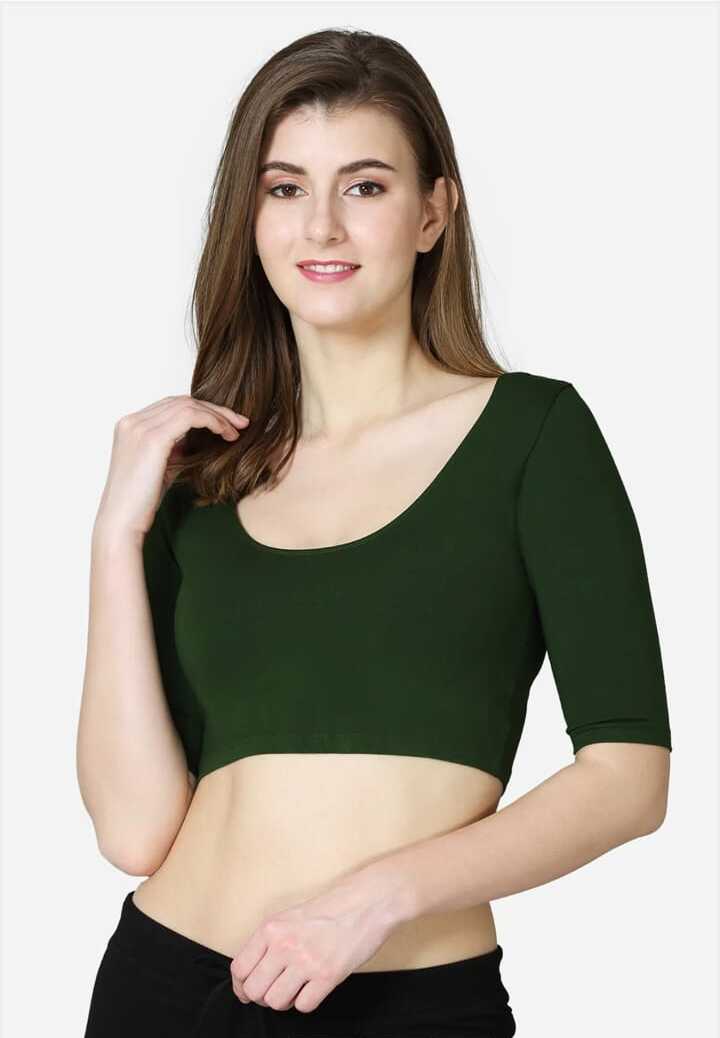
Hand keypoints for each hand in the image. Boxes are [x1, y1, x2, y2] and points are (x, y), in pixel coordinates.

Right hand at [93, 394, 249, 544]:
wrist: (122, 522)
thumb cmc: (141, 502)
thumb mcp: (162, 466)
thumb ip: (177, 448)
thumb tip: (200, 438)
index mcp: (130, 426)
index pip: (171, 405)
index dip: (201, 410)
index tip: (225, 424)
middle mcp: (132, 421)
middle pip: (181, 401)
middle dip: (213, 409)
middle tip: (240, 423)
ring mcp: (140, 427)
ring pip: (188, 405)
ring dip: (217, 415)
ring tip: (235, 431)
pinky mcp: (152, 438)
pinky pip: (191, 416)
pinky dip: (212, 421)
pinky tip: (225, 434)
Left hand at [228, 872, 401, 1013]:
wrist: (366, 902)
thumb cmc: (330, 909)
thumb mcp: (289, 917)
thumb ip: (269, 941)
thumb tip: (252, 973)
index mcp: (272, 928)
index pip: (239, 969)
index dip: (241, 986)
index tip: (247, 991)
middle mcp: (285, 945)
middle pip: (254, 991)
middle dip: (262, 997)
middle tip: (275, 990)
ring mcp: (306, 961)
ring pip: (276, 1002)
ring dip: (284, 1001)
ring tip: (295, 988)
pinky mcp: (328, 975)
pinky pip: (304, 1006)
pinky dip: (306, 1002)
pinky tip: (313, 987)